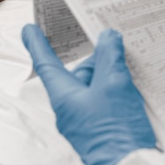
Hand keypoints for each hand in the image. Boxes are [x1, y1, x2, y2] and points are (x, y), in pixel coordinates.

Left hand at [22, 25, 156, 164]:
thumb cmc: (117, 133)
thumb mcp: (114, 84)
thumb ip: (110, 56)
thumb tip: (108, 37)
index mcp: (64, 97)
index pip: (46, 64)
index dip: (37, 44)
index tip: (29, 31)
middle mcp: (72, 108)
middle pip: (80, 72)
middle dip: (98, 57)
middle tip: (113, 41)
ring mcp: (87, 119)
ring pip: (97, 85)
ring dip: (112, 73)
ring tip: (131, 67)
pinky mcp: (102, 126)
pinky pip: (107, 99)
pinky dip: (118, 88)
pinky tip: (135, 85)